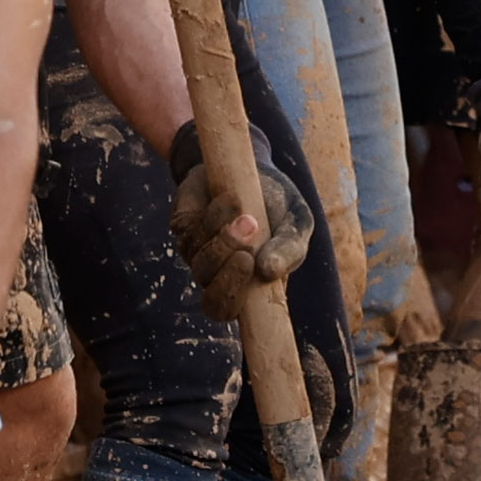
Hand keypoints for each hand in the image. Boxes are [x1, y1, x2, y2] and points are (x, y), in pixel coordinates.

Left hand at [167, 118, 313, 321]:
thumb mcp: (297, 223)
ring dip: (222, 241)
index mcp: (250, 289)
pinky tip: (230, 199)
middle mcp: (218, 277)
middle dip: (228, 281)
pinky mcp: (183, 226)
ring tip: (247, 217)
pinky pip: (189, 231)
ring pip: (200, 263)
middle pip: (212, 301)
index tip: (252, 291)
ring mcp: (197, 253)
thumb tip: (270, 272)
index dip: (235, 307)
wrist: (252, 167)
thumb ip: (291, 250)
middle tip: (246, 256)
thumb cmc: (279, 205)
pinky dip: (212, 216)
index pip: (231, 312)